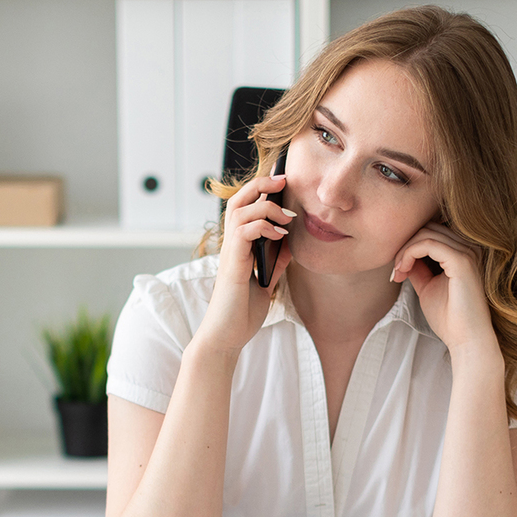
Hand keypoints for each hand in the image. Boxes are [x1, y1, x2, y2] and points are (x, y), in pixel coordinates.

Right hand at [198, 173, 294, 356]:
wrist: (226, 337)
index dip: (261, 190)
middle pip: (238, 199)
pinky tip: (280, 236)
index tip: (283, 184)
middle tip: (284, 179)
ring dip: (267, 205)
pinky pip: (244, 231)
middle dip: (261, 184)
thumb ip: (275, 262)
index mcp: (238, 247)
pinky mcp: (233, 263)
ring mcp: (230, 253)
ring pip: (240, 210)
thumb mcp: (266, 283)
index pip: (245, 207)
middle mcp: (231, 245)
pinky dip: (263, 226)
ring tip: (287, 216)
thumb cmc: (241, 313)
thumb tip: (289, 243)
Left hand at [390, 223, 497, 359]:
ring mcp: (468, 252)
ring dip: (404, 251)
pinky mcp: (462, 261)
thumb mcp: (427, 286)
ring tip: (398, 273)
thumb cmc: (449, 318)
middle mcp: (469, 247)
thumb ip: (418, 268)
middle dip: (404, 246)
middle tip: (395, 271)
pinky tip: (402, 271)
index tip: (397, 270)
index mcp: (464, 251)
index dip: (409, 245)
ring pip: (425, 234)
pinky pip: (428, 244)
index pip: (431, 231)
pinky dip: (409, 254)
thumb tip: (402, 255)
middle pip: (427, 228)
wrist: (467, 339)